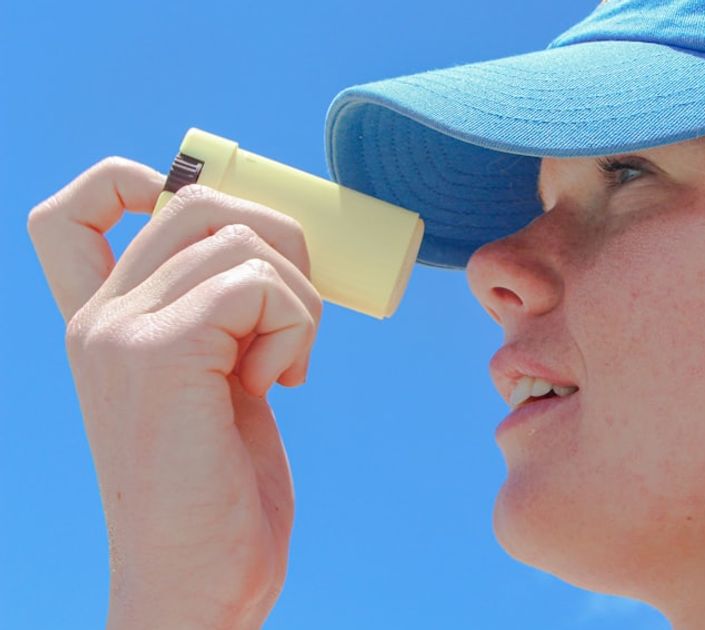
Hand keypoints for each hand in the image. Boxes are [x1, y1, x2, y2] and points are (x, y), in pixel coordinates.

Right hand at [28, 157, 321, 628]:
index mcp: (105, 323)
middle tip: (300, 309)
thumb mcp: (217, 385)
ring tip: (286, 364)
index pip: (80, 211)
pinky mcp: (161, 355)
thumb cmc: (219, 491)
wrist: (198, 582)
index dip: (144, 182)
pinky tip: (280, 382)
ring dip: (298, 296)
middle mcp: (100, 319)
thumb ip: (221, 321)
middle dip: (278, 236)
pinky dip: (295, 323)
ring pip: (240, 239)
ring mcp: (122, 332)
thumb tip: (281, 248)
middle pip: (196, 201)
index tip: (223, 232)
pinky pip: (258, 285)